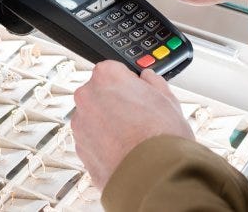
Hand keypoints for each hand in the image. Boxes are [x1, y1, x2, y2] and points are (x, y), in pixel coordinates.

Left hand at [71, 61, 194, 187]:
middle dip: (116, 103)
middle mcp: (86, 96)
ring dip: (109, 126)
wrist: (153, 176)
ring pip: (95, 119)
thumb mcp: (168, 100)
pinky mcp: (80, 150)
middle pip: (100, 94)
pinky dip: (105, 146)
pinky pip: (92, 141)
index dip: (129, 83)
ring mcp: (80, 124)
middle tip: (139, 118)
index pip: (114, 70)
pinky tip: (125, 152)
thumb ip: (153, 83)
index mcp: (106, 76)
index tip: (138, 94)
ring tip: (134, 139)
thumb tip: (149, 78)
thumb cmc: (161, 137)